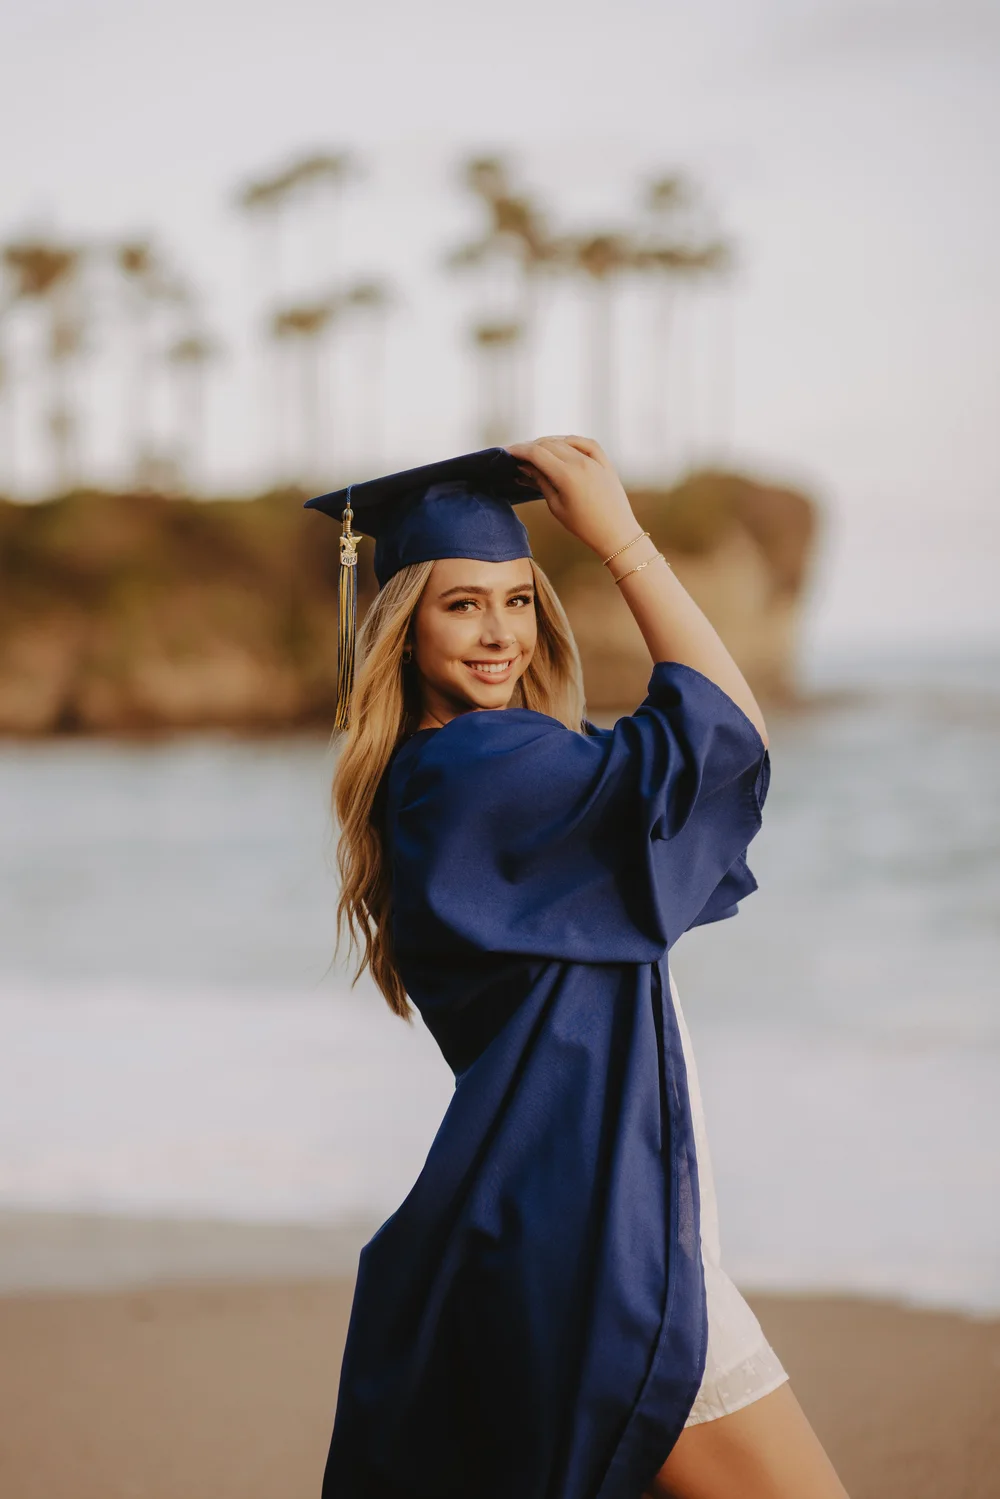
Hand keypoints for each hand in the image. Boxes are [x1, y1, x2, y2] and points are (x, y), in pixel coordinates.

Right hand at [506, 436, 639, 559]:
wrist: (616, 532)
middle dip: (531, 447)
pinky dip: (570, 440)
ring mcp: (594, 460)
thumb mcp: (556, 506)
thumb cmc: (584, 526)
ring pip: (564, 441)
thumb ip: (541, 482)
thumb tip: (526, 467)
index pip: (536, 453)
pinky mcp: (604, 462)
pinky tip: (562, 445)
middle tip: (519, 455)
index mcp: (567, 475)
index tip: (508, 452)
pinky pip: (585, 442)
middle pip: (548, 444)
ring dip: (548, 443)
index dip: (519, 450)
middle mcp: (581, 462)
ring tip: (537, 453)